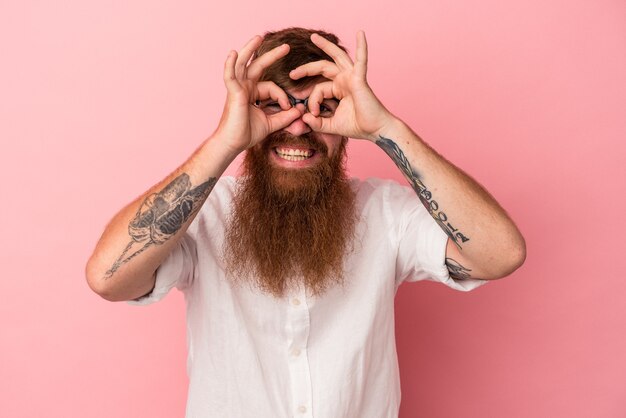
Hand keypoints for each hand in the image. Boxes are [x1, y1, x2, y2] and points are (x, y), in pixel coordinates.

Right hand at [216, 36, 302, 153]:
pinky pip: (230, 75)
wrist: (234, 143)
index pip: (272, 87)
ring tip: (259, 37)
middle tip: (287, 47)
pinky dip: (230, 64)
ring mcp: (238, 88)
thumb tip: (300, 110)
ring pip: (243, 64)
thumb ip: (285, 116)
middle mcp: (245, 87)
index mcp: (253, 93)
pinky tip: (233, 53)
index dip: (283, 96)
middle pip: (258, 66)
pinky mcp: (233, 92)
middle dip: (272, 56)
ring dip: (250, 49)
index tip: (289, 108)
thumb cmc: (247, 133)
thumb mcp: (272, 123)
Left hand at [289, 31, 395, 141]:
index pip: (318, 88)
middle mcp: (344, 80)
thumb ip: (317, 123)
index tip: (312, 114)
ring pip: (337, 57)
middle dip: (306, 69)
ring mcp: (352, 77)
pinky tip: (361, 33)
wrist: (376, 130)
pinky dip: (362, 47)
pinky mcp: (360, 79)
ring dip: (325, 45)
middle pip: (322, 67)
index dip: (312, 101)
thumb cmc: (357, 126)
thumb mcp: (331, 125)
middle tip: (292, 74)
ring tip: (313, 37)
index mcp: (338, 89)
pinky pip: (361, 60)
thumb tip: (304, 118)